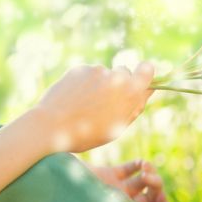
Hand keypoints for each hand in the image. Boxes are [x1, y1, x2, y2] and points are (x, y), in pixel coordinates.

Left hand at [33, 62, 154, 153]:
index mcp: (130, 92)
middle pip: (124, 72)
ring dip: (100, 85)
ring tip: (85, 105)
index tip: (138, 82)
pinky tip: (75, 99)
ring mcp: (97, 71)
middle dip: (119, 83)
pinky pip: (88, 74)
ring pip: (104, 74)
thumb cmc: (89, 133)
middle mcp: (116, 76)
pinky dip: (84, 84)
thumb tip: (148, 89)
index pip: (147, 69)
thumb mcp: (119, 125)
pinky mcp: (80, 69)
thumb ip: (136, 105)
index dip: (144, 74)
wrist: (52, 126)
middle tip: (106, 103)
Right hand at [88, 159, 169, 201]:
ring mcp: (116, 190)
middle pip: (151, 198)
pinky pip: (130, 169)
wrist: (56, 191)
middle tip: (149, 179)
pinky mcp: (108, 175)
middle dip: (157, 187)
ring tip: (145, 167)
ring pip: (143, 181)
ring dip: (150, 173)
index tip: (162, 199)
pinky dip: (139, 164)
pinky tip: (140, 163)